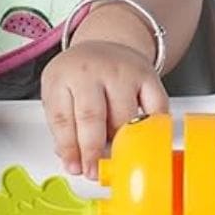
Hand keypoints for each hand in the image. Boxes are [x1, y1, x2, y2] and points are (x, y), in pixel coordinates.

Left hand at [41, 40, 168, 180]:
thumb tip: (73, 161)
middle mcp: (90, 70)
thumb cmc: (80, 76)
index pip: (62, 117)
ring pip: (123, 117)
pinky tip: (142, 137)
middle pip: (91, 116)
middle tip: (94, 171)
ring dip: (120, 142)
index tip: (74, 168)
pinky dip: (151, 128)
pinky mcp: (147, 75)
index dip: (68, 148)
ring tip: (114, 150)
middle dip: (92, 150)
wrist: (106, 44)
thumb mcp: (59, 93)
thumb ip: (63, 126)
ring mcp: (120, 71)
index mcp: (62, 76)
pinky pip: (154, 109)